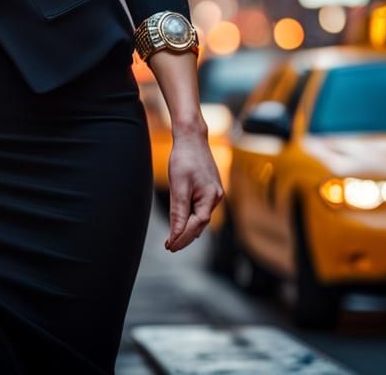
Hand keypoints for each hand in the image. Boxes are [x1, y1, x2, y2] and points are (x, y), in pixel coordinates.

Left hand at [164, 126, 223, 251]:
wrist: (192, 137)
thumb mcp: (178, 185)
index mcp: (210, 197)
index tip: (169, 246)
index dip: (182, 237)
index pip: (196, 225)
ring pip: (201, 217)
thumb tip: (175, 235)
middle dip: (185, 236)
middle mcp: (216, 198)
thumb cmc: (183, 158)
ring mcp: (215, 193)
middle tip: (170, 247)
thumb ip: (178, 211)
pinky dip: (192, 217)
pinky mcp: (210, 189)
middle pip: (200, 224)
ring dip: (189, 228)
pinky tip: (183, 221)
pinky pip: (201, 208)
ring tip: (174, 239)